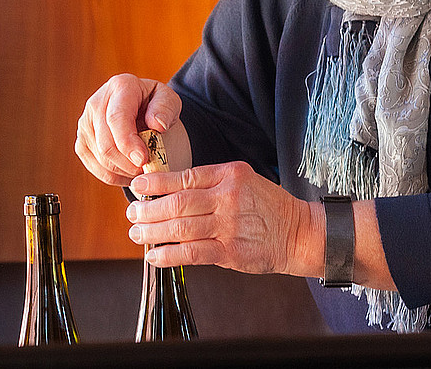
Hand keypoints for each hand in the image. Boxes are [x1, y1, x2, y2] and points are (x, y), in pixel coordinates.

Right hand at [74, 74, 184, 185]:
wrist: (141, 109)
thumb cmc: (156, 106)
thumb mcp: (170, 100)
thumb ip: (166, 109)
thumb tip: (156, 124)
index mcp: (120, 87)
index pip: (117, 118)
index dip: (128, 142)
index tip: (143, 160)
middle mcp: (96, 103)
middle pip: (106, 143)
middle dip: (129, 163)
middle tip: (149, 169)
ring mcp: (85, 124)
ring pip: (100, 158)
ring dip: (124, 170)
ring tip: (142, 169)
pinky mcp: (82, 142)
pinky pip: (95, 168)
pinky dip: (115, 176)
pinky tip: (130, 172)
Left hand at [125, 161, 319, 276]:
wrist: (298, 232)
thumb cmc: (266, 205)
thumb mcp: (243, 180)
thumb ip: (211, 183)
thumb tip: (169, 190)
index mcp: (229, 175)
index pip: (185, 176)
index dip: (156, 183)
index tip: (137, 186)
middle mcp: (228, 198)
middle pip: (177, 203)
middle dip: (148, 210)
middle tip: (131, 214)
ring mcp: (229, 226)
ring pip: (180, 228)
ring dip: (152, 232)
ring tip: (136, 234)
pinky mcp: (231, 252)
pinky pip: (192, 253)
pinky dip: (168, 255)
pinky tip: (154, 256)